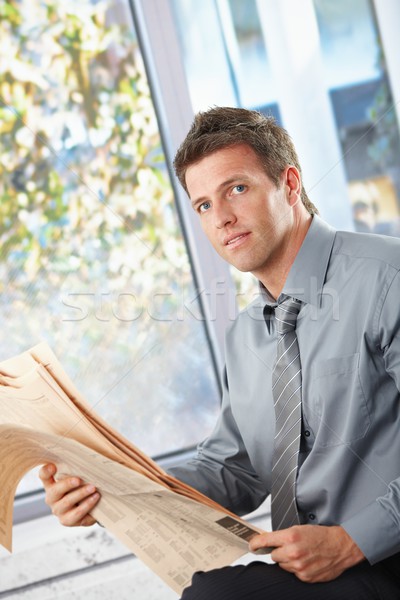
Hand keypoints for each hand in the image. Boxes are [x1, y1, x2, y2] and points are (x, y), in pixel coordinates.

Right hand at [39, 463, 99, 526]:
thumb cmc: (81, 487)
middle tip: (79, 480)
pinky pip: (77, 513)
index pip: (44, 476)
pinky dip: (87, 505)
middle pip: (55, 491)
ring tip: (93, 488)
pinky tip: (95, 498)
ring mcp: (58, 511)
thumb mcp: (77, 478)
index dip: (46, 471)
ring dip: (81, 494)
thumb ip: (76, 470)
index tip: (53, 466)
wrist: (89, 507)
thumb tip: (88, 460)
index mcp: (51, 484)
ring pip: (67, 502)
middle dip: (67, 484)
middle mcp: (51, 498)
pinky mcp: (67, 521)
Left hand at [249, 524, 364, 582]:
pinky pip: (293, 573)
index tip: (252, 545)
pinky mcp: (305, 577)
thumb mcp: (300, 529)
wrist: (340, 546)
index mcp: (290, 537)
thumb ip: (283, 536)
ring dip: (288, 561)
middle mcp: (293, 552)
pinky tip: (307, 562)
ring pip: (283, 565)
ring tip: (302, 554)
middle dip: (280, 551)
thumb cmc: (321, 535)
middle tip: (291, 547)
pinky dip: (297, 568)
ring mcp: (299, 566)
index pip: (265, 541)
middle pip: (274, 555)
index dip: (256, 543)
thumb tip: (269, 542)